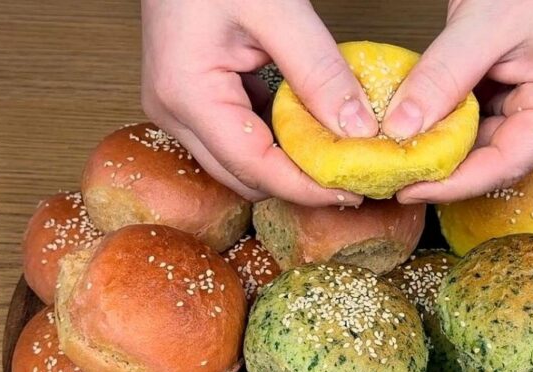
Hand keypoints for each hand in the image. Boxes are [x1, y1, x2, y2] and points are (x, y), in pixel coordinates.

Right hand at [141, 0, 376, 205]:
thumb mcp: (277, 9)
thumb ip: (319, 71)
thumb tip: (358, 130)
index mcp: (187, 93)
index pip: (253, 167)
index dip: (305, 187)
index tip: (350, 192)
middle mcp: (174, 109)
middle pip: (243, 176)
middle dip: (297, 182)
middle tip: (350, 177)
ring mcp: (178, 105)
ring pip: (239, 161)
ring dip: (286, 162)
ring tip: (334, 154)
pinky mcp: (191, 96)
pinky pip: (236, 134)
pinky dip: (273, 138)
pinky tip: (307, 126)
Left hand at [384, 0, 532, 203]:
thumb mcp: (484, 23)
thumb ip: (442, 78)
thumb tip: (400, 129)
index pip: (507, 163)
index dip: (455, 183)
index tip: (408, 188)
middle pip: (492, 158)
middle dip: (441, 167)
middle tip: (390, 174)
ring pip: (477, 141)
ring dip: (437, 144)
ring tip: (393, 153)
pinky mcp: (510, 89)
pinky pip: (471, 116)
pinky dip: (440, 119)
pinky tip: (408, 124)